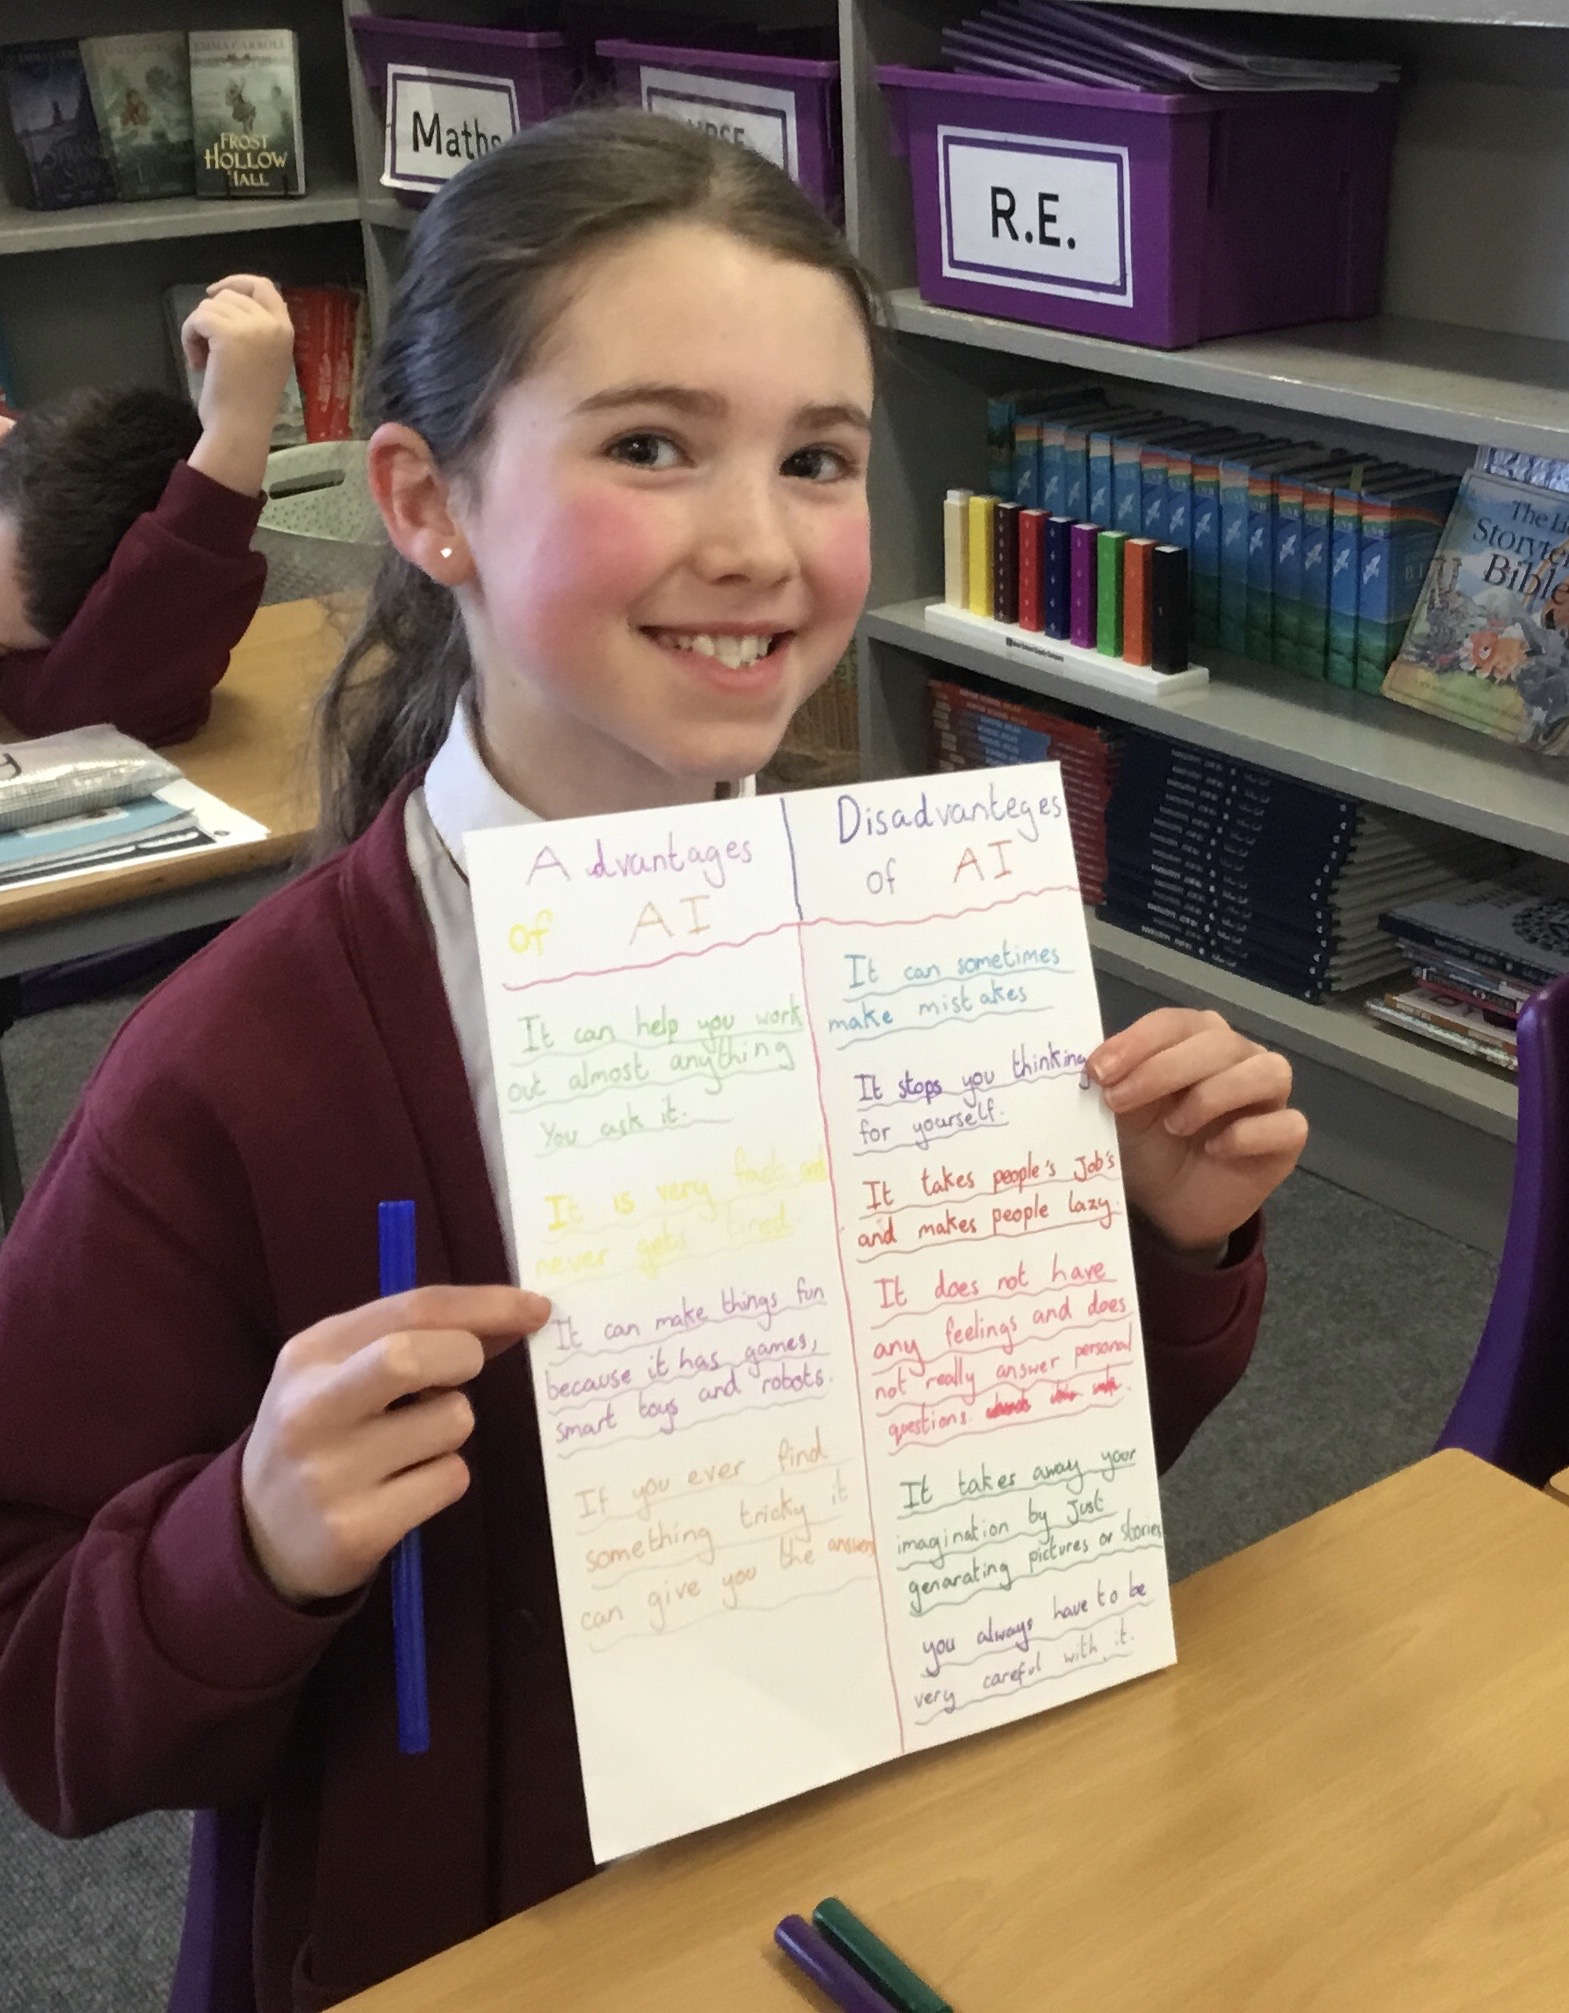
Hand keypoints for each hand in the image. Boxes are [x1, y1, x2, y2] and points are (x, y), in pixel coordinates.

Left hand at [183, 273, 294, 496]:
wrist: (241, 430)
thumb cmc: (250, 405)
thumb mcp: (265, 360)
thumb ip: (259, 333)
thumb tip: (233, 304)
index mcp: (285, 330)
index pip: (264, 286)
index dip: (237, 283)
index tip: (215, 294)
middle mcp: (272, 324)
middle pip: (230, 296)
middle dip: (212, 316)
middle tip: (208, 347)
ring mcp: (251, 327)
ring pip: (209, 306)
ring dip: (199, 330)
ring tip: (204, 361)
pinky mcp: (227, 333)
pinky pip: (197, 318)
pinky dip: (189, 337)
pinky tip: (198, 363)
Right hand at [240, 1284, 548, 1605]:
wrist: (260, 1537)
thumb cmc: (324, 1433)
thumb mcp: (345, 1371)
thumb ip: (418, 1337)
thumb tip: (516, 1316)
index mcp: (311, 1353)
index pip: (412, 1308)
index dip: (485, 1304)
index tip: (536, 1308)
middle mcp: (311, 1408)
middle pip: (413, 1356)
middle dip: (463, 1358)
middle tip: (458, 1378)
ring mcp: (329, 1473)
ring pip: (451, 1422)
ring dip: (451, 1430)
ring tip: (410, 1446)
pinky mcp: (355, 1529)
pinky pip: (450, 1479)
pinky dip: (444, 1477)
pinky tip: (403, 1489)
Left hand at [1087, 1008, 1306, 1259]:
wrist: (1167, 1205)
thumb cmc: (1147, 1145)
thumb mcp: (1121, 1112)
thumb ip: (1115, 1080)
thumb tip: (1094, 1060)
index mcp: (1196, 1039)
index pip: (1176, 1023)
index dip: (1138, 1042)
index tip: (1099, 1071)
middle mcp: (1240, 1057)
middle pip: (1219, 1042)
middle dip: (1164, 1069)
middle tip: (1120, 1100)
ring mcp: (1269, 1097)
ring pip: (1267, 1071)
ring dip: (1214, 1095)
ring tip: (1174, 1126)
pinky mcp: (1286, 1139)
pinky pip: (1287, 1124)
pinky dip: (1248, 1134)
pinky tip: (1215, 1150)